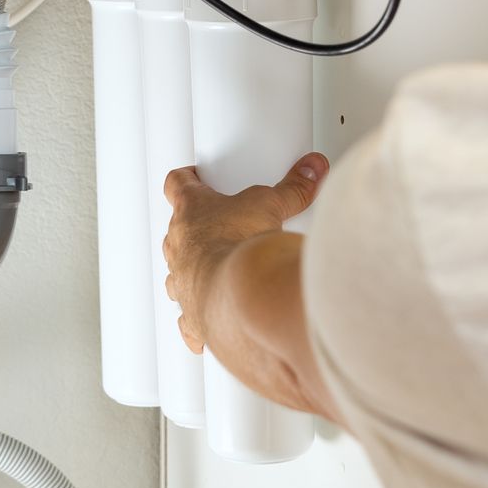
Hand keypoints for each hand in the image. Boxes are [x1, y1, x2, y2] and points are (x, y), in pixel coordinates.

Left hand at [162, 153, 329, 352]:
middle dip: (197, 228)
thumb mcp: (271, 204)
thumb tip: (310, 170)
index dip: (185, 180)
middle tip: (223, 226)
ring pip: (180, 271)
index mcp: (190, 211)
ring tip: (221, 268)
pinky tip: (214, 314)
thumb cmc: (242, 246)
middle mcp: (178, 246)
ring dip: (196, 269)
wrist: (243, 294)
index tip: (194, 178)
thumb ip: (292, 188)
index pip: (176, 184)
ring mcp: (181, 282)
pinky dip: (199, 315)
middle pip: (177, 229)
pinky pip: (188, 316)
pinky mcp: (191, 314)